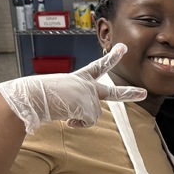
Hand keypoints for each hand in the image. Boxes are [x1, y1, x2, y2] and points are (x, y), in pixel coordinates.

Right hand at [0, 43, 145, 132]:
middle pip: (111, 92)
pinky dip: (75, 123)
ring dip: (77, 119)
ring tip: (62, 110)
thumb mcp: (52, 96)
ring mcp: (88, 95)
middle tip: (144, 93)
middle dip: (128, 94)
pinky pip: (86, 122)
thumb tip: (63, 120)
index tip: (123, 49)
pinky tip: (65, 115)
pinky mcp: (88, 104)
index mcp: (77, 79)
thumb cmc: (33, 96)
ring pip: (91, 117)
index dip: (111, 58)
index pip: (96, 68)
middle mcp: (85, 86)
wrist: (28, 97)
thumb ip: (65, 103)